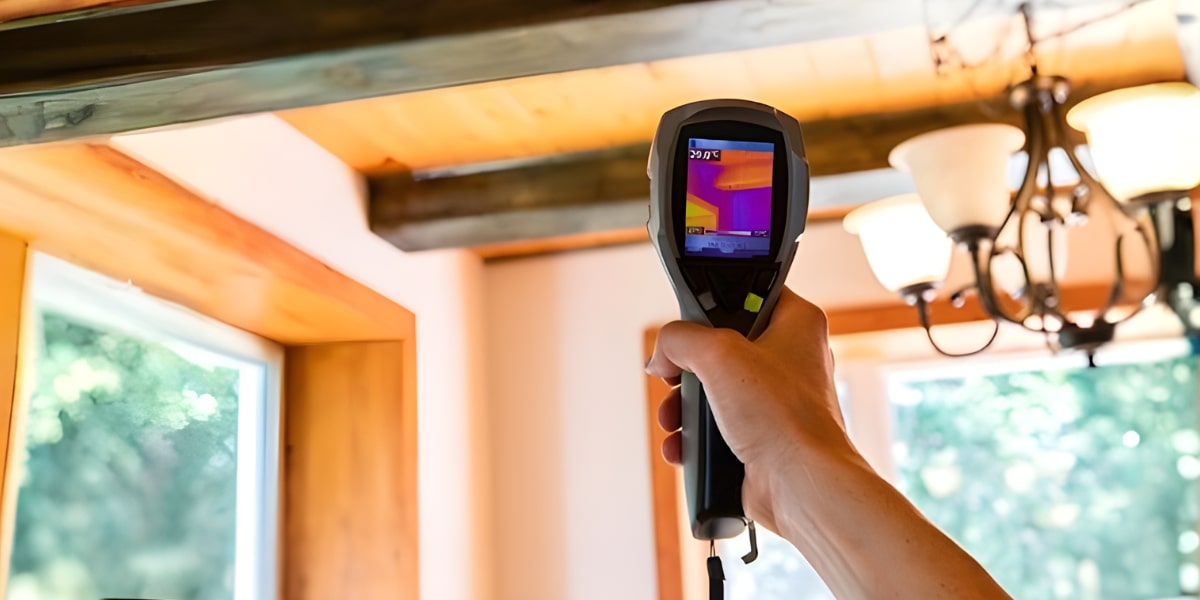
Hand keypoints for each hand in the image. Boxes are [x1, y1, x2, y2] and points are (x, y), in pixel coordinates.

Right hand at [646, 287, 854, 532]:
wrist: (800, 484)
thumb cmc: (783, 417)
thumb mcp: (718, 354)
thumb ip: (679, 339)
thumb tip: (661, 355)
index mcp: (796, 323)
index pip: (749, 292)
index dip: (713, 303)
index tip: (688, 320)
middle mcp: (791, 358)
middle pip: (721, 347)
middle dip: (687, 369)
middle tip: (676, 376)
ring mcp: (777, 400)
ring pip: (715, 390)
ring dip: (685, 408)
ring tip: (674, 419)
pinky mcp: (763, 435)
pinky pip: (718, 427)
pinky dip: (696, 438)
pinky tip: (683, 447)